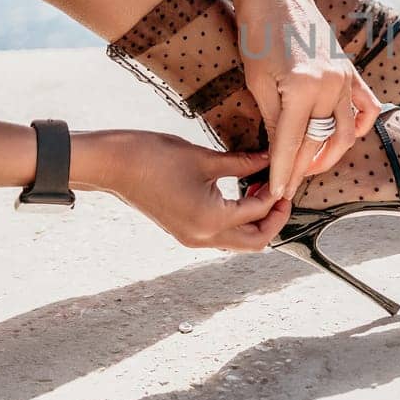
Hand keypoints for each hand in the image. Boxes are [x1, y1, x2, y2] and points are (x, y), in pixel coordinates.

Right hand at [77, 132, 291, 250]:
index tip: (286, 173)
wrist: (113, 165)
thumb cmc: (154, 157)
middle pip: (254, 242)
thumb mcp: (204, 158)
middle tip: (281, 192)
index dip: (276, 192)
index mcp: (211, 220)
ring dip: (255, 221)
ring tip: (261, 189)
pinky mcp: (184, 231)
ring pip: (238, 242)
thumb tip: (269, 160)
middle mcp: (203, 237)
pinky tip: (241, 194)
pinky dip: (237, 220)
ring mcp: (192, 238)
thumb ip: (242, 164)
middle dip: (273, 219)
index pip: (258, 212)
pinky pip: (221, 235)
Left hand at [230, 0, 381, 198]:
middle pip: (317, 142)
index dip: (282, 172)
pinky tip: (343, 139)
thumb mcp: (257, 82)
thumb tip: (277, 154)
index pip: (290, 143)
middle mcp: (329, 85)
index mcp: (301, 87)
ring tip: (311, 168)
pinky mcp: (350, 70)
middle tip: (288, 185)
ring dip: (329, 155)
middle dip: (301, 168)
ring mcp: (344, 78)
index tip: (276, 192)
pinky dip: (359, 127)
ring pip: (344, 132)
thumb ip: (272, 121)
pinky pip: (365, 108)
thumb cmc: (258, 34)